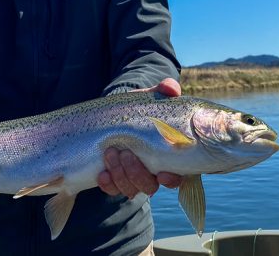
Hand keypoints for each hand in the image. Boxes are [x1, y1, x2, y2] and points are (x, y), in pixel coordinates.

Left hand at [98, 78, 182, 197]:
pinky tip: (101, 173)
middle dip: (137, 173)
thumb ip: (164, 90)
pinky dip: (108, 184)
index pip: (177, 176)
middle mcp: (152, 171)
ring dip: (120, 175)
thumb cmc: (139, 108)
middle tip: (125, 152)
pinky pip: (112, 190)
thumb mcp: (151, 97)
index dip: (172, 179)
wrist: (113, 114)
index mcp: (167, 155)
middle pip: (150, 185)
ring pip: (130, 189)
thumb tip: (172, 88)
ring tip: (110, 153)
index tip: (163, 174)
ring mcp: (132, 177)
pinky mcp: (114, 179)